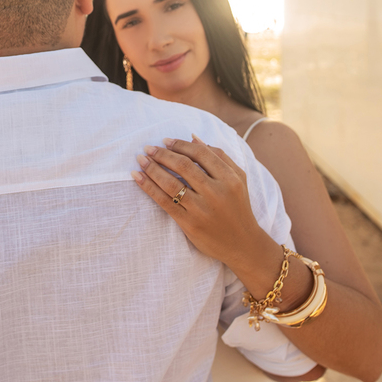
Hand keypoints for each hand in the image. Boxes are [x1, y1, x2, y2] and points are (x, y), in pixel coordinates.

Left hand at [131, 135, 271, 269]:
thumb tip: (194, 137)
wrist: (242, 244)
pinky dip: (149, 187)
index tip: (165, 141)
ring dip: (152, 168)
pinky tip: (138, 177)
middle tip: (148, 148)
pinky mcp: (189, 223)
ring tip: (141, 160)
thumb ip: (219, 156)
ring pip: (171, 183)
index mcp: (230, 178)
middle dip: (162, 154)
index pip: (201, 154)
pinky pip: (165, 202)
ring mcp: (202, 209)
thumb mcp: (238, 179)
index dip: (180, 145)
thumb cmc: (238, 207)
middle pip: (184, 166)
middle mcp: (216, 192)